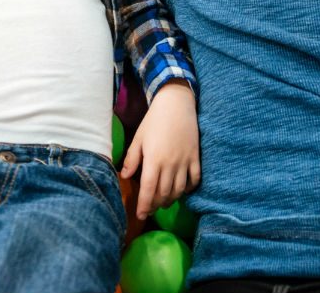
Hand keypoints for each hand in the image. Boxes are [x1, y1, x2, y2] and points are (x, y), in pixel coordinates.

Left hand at [120, 82, 199, 219]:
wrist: (176, 104)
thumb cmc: (154, 120)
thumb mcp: (138, 138)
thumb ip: (132, 159)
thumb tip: (124, 176)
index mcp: (153, 160)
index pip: (148, 189)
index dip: (144, 205)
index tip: (140, 215)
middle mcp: (170, 164)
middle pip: (163, 193)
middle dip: (155, 205)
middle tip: (150, 209)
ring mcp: (185, 162)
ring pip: (178, 190)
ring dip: (170, 200)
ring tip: (164, 202)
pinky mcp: (195, 158)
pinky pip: (194, 180)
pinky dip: (188, 189)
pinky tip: (182, 191)